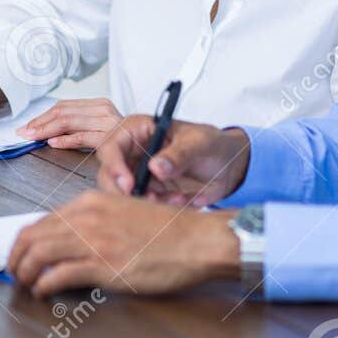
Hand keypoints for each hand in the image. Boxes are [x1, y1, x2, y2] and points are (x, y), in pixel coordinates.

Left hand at [7, 191, 239, 297]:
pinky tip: (44, 292)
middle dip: (15, 257)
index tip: (21, 255)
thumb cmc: (167, 231)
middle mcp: (86, 217)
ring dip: (24, 272)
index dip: (24, 241)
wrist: (196, 240)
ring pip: (37, 254)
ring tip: (25, 284)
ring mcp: (93, 240)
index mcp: (90, 202)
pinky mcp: (102, 265)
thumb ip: (96, 221)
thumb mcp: (125, 212)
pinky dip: (43, 286)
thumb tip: (70, 241)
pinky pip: (57, 275)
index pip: (41, 220)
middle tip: (14, 272)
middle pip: (31, 236)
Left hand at [16, 97, 123, 150]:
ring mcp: (107, 123)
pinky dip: (66, 139)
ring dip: (47, 130)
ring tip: (34, 137)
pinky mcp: (110, 137)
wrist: (149, 146)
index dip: (42, 116)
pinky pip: (83, 137)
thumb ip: (76, 125)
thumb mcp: (98, 126)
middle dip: (40, 123)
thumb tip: (47, 132)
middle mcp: (103, 110)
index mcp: (99, 104)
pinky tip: (54, 142)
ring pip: (69, 122)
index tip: (27, 126)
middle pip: (63, 112)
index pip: (63, 106)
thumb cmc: (122, 141)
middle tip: (25, 132)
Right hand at [95, 116, 251, 205]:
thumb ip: (180, 154)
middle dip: (123, 192)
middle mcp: (133, 153)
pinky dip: (160, 207)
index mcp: (138, 130)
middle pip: (108, 175)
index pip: (111, 147)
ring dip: (145, 202)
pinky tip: (181, 198)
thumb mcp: (200, 143)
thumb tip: (156, 167)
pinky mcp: (148, 193)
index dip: (114, 166)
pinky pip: (143, 205)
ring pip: (123, 195)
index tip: (128, 185)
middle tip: (147, 201)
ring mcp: (138, 175)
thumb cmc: (212, 144)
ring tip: (176, 197)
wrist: (228, 166)